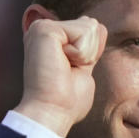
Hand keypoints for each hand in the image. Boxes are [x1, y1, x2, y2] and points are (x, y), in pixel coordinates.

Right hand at [14, 9, 106, 136]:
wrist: (52, 112)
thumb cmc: (66, 101)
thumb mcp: (83, 68)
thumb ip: (88, 48)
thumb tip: (96, 24)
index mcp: (51, 39)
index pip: (90, 29)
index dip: (91, 54)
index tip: (70, 72)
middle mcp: (44, 29)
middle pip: (92, 25)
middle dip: (90, 52)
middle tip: (67, 71)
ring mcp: (42, 27)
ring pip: (89, 26)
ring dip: (85, 54)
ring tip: (64, 69)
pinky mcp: (45, 29)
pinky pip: (84, 31)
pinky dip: (81, 53)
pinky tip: (62, 64)